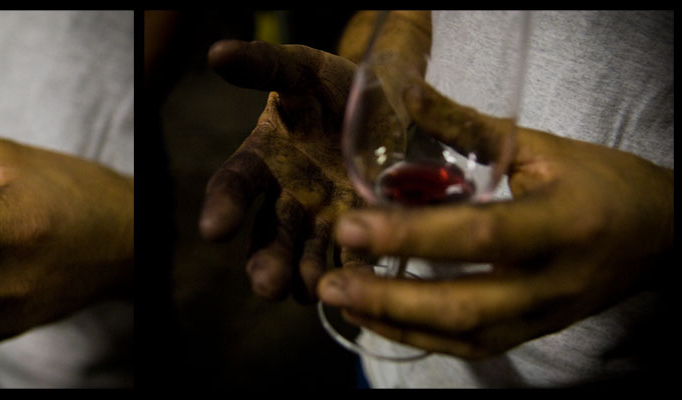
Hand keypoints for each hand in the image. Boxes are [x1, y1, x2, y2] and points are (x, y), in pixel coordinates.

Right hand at [198, 39, 367, 302]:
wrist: (387, 98)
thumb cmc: (333, 84)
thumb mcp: (301, 68)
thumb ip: (264, 65)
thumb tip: (216, 53)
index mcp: (263, 159)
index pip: (234, 187)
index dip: (223, 207)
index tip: (213, 231)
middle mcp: (287, 196)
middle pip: (268, 234)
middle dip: (265, 260)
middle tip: (265, 284)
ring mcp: (324, 216)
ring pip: (306, 253)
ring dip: (304, 275)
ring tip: (306, 290)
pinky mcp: (362, 227)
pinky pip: (355, 256)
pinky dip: (355, 274)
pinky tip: (357, 287)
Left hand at [319, 79, 673, 357]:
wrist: (661, 235)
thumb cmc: (602, 182)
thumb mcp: (542, 147)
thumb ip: (469, 129)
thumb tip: (404, 97)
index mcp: (563, 222)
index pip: (480, 234)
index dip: (411, 235)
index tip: (353, 224)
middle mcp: (553, 280)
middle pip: (463, 305)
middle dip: (389, 297)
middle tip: (332, 280)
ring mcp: (544, 316)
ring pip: (462, 337)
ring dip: (394, 323)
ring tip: (339, 299)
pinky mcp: (533, 334)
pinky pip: (470, 348)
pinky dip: (416, 337)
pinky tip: (375, 318)